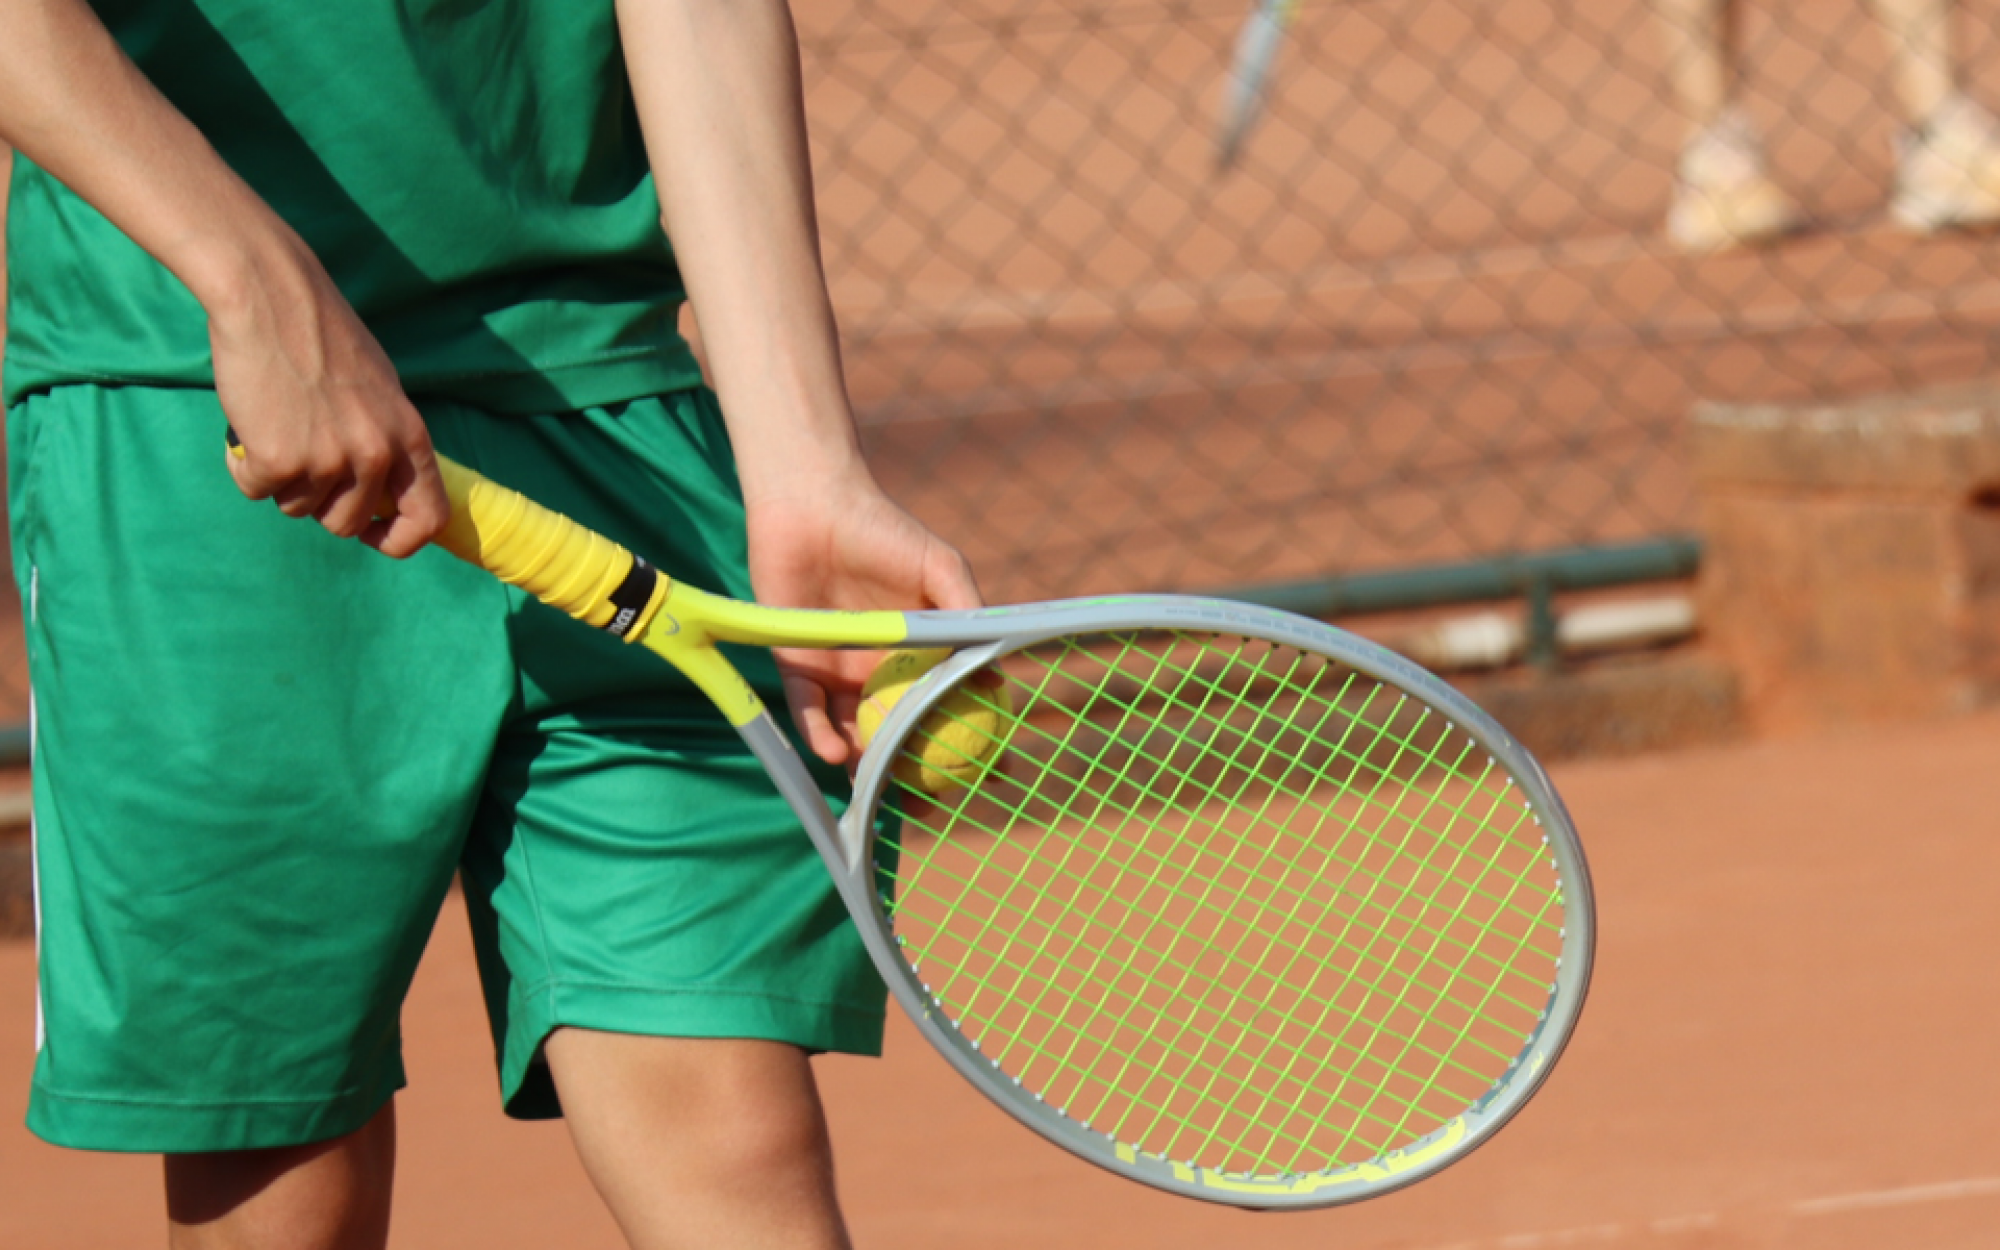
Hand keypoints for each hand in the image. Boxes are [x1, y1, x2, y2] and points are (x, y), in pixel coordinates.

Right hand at [211, 239, 447, 557]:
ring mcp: (329, 460)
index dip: (399, 538)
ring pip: (297, 508)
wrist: (270, 295)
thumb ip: (386, 440)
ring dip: (281, 478)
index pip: (428, 519)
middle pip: (347, 523)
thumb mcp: (379, 390)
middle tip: (300, 458)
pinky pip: (257, 490)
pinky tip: (249, 421)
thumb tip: (382, 491)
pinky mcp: (280, 460)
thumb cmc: (321, 336)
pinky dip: (245, 466)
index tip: (372, 533)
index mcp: (410, 437)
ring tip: (276, 423)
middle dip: (319, 503)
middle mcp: (376, 454)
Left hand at [746, 468, 982, 765]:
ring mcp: (837, 673)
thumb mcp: (941, 570)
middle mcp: (879, 671)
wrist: (813, 502)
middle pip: (897, 734)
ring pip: (852, 731)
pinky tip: (834, 751)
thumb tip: (999, 678)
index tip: (990, 774)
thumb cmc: (884, 530)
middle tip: (926, 804)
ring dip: (861, 763)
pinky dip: (819, 734)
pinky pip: (807, 710)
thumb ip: (968, 617)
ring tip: (874, 786)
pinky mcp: (795, 666)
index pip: (945, 707)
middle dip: (909, 773)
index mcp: (917, 653)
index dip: (967, 741)